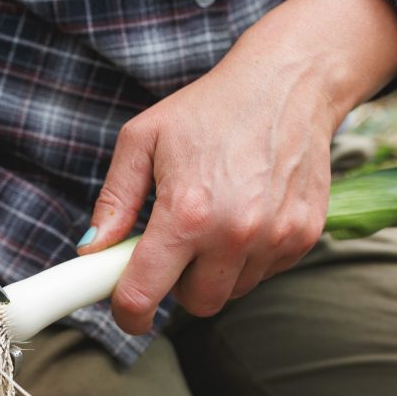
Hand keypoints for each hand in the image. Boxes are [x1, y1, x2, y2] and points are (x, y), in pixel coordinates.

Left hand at [78, 0, 396, 334]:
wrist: (289, 82)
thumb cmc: (209, 107)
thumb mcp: (143, 140)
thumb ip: (114, 201)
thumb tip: (92, 251)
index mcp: (186, 213)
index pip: (144, 295)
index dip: (127, 313)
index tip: (126, 312)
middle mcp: (234, 234)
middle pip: (196, 304)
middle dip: (178, 286)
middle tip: (174, 247)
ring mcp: (275, 238)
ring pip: (233, 291)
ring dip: (216, 272)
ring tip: (213, 222)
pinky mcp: (304, 236)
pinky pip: (265, 273)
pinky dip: (249, 258)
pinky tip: (245, 216)